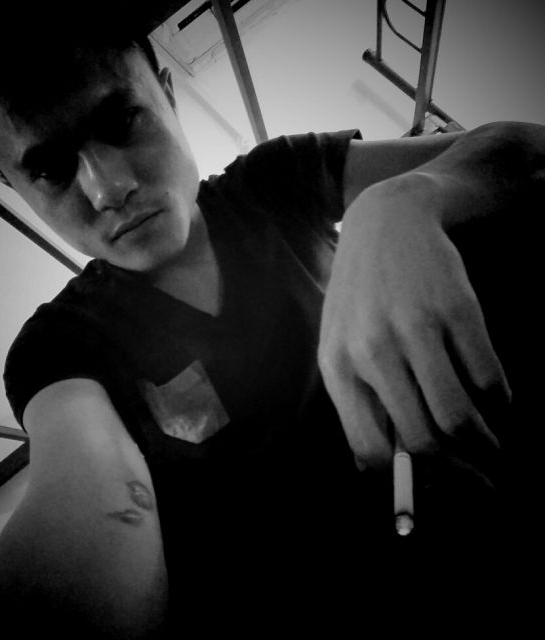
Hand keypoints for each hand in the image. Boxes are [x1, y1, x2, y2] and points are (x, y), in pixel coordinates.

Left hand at [318, 174, 510, 471]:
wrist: (384, 222)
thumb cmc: (360, 292)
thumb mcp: (340, 341)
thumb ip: (355, 396)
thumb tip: (376, 462)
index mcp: (337, 366)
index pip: (368, 448)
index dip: (403, 480)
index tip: (429, 486)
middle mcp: (371, 351)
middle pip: (422, 441)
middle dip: (459, 474)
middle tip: (482, 481)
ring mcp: (414, 328)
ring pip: (460, 416)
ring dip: (486, 446)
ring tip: (495, 449)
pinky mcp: (456, 309)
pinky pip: (488, 379)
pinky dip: (500, 403)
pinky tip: (499, 404)